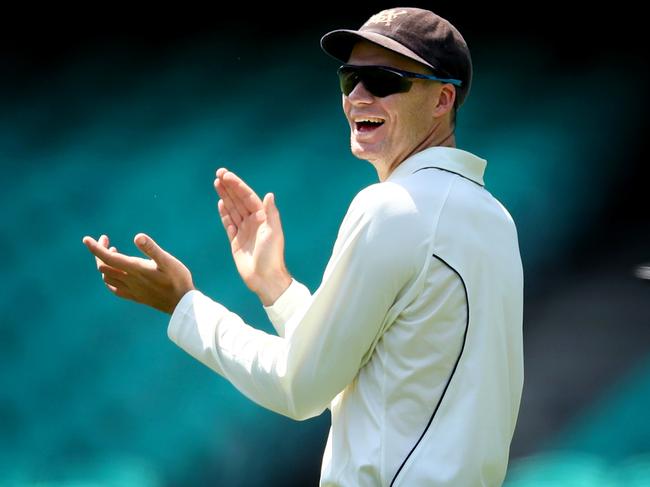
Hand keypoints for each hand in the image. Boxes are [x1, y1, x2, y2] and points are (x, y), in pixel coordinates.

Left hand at [82, 233, 194, 313]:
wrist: (182, 304)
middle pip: (104, 266)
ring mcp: (132, 290)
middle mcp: (130, 280)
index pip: (107, 258)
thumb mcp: (168, 261)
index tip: (86, 239)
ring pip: (107, 277)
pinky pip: (114, 288)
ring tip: (113, 252)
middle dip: (100, 252)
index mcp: (135, 269)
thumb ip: (152, 249)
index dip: (95, 248)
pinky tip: (115, 274)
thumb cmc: (178, 280)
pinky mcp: (136, 296)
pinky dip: (109, 278)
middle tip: (106, 240)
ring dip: (104, 264)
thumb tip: (137, 236)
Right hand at [214, 168, 290, 305]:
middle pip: (239, 200)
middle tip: (218, 173)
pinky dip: (224, 214)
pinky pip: (229, 224)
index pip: (248, 197)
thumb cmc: (272, 256)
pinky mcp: (236, 241)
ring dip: (225, 196)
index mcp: (263, 218)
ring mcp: (244, 231)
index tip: (226, 175)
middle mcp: (253, 222)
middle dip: (229, 187)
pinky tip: (221, 203)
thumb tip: (269, 194)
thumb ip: (270, 213)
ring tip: (216, 183)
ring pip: (233, 210)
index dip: (237, 185)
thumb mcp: (273, 233)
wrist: (265, 279)